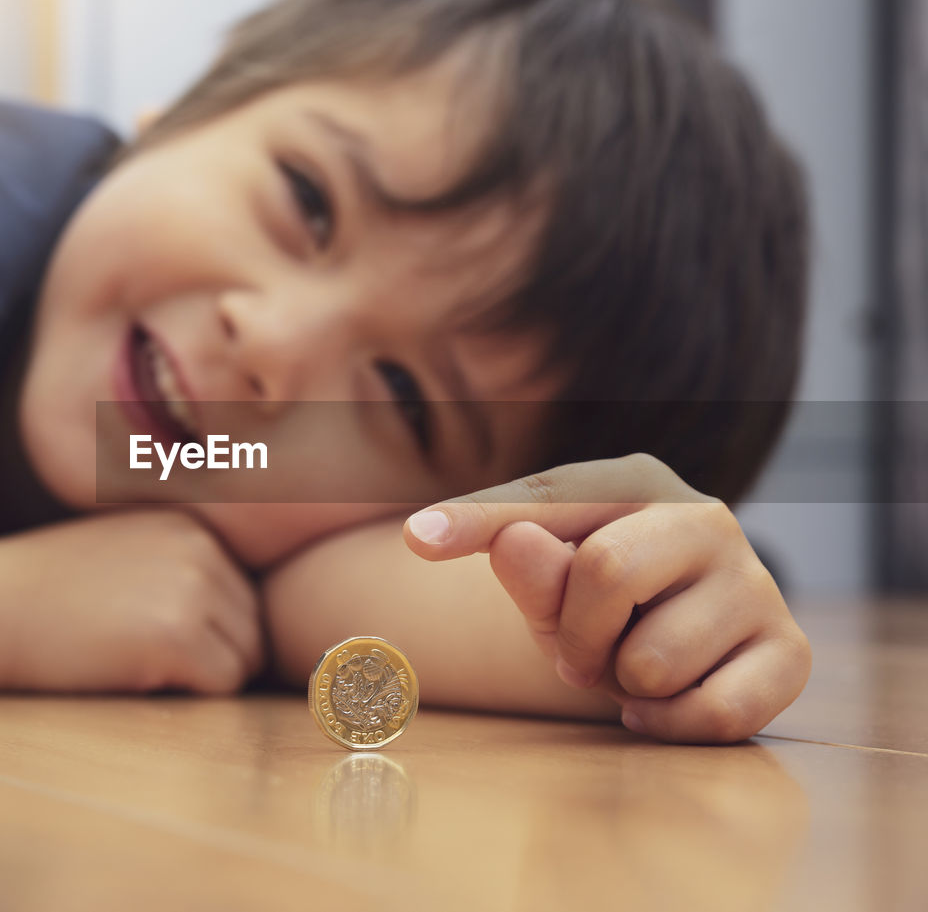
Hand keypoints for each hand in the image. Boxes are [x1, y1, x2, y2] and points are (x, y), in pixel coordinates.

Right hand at [0, 509, 262, 693]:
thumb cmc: (50, 591)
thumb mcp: (129, 549)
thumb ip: (185, 566)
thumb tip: (249, 615)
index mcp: (193, 525)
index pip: (245, 596)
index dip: (210, 630)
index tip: (154, 633)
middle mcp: (201, 548)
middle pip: (253, 627)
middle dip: (214, 654)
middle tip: (146, 655)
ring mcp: (192, 589)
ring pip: (245, 659)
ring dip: (203, 676)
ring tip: (140, 661)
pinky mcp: (176, 635)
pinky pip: (223, 684)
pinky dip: (190, 695)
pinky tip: (137, 674)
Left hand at [402, 454, 810, 743]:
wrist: (683, 635)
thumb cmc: (601, 599)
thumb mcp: (546, 581)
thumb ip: (523, 559)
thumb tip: (512, 542)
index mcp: (634, 480)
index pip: (546, 500)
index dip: (475, 521)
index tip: (415, 540)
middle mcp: (705, 516)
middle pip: (606, 572)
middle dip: (575, 635)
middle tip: (582, 651)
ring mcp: (756, 581)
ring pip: (654, 660)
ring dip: (624, 684)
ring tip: (635, 662)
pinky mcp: (789, 649)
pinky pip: (712, 712)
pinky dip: (669, 723)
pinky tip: (665, 702)